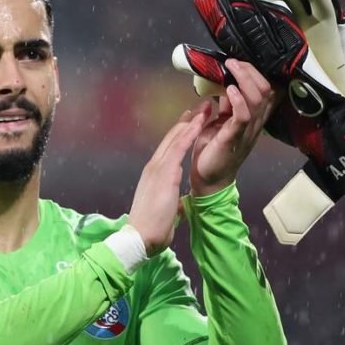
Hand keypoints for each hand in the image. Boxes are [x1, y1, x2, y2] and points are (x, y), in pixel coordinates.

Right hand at [128, 103, 207, 254]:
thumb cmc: (151, 227)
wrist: (140, 236)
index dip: (180, 135)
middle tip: (199, 107)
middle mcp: (154, 167)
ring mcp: (158, 168)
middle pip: (171, 139)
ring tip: (203, 110)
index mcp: (153, 175)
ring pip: (175, 139)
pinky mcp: (164, 173)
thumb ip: (168, 201)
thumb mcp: (162, 209)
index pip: (168, 149)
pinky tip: (198, 124)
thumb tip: (173, 204)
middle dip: (186, 122)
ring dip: (190, 123)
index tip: (190, 123)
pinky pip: (178, 148)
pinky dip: (188, 134)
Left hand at [190, 59, 277, 196]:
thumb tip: (224, 85)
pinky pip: (243, 116)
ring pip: (257, 99)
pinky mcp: (234, 138)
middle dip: (250, 72)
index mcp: (253, 118)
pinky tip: (229, 90)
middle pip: (266, 90)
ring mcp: (247, 130)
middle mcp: (255, 122)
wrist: (209, 179)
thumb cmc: (214, 150)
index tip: (238, 63)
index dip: (256, 74)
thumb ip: (227, 106)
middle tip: (233, 62)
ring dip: (244, 80)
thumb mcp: (221, 122)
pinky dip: (238, 100)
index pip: (267, 90)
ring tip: (232, 68)